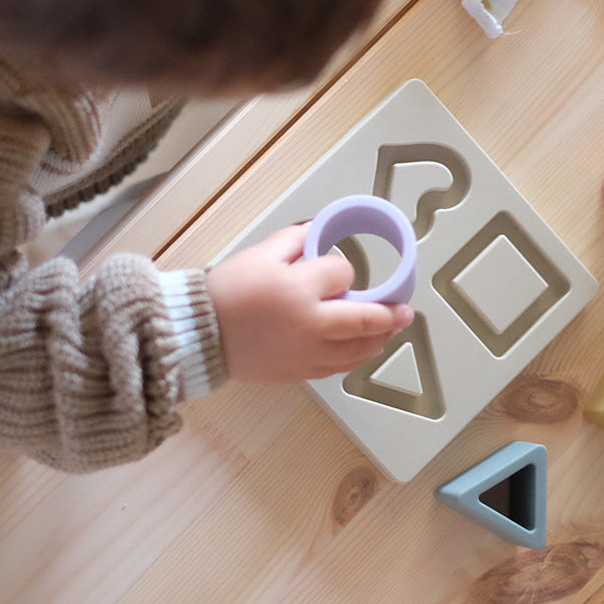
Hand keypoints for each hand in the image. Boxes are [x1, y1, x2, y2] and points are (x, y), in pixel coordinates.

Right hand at [207, 224, 412, 383]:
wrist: (199, 334)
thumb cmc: (227, 290)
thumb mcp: (261, 252)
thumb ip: (297, 239)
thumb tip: (322, 230)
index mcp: (300, 289)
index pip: (343, 275)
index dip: (345, 270)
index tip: (337, 270)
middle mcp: (311, 324)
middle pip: (366, 320)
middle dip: (390, 314)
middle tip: (405, 312)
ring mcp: (307, 353)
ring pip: (357, 350)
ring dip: (378, 339)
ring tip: (389, 331)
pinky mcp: (298, 373)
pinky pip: (337, 368)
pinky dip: (354, 358)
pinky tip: (361, 350)